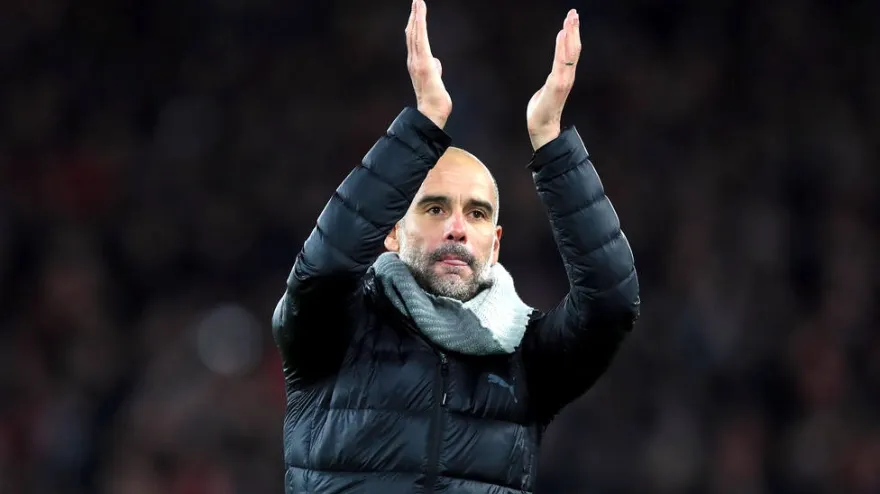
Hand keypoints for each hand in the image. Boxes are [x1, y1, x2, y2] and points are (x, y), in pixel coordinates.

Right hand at [406, 0, 451, 128]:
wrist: (432, 112)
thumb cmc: (435, 100)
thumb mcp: (436, 80)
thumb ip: (434, 69)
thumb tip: (436, 63)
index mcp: (416, 64)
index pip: (415, 41)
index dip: (415, 25)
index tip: (416, 13)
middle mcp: (414, 60)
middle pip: (413, 33)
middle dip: (414, 16)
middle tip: (416, 0)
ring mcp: (418, 61)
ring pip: (415, 33)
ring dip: (417, 16)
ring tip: (418, 1)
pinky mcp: (424, 62)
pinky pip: (421, 39)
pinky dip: (420, 25)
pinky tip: (419, 14)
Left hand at [526, 9, 580, 150]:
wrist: (541, 128)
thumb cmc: (541, 111)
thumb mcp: (547, 89)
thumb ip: (552, 79)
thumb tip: (553, 74)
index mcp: (564, 76)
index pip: (570, 52)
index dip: (572, 36)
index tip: (572, 20)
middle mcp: (566, 76)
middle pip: (573, 48)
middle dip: (574, 29)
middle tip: (574, 12)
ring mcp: (563, 80)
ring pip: (570, 52)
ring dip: (570, 34)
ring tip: (571, 18)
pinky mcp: (556, 85)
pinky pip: (561, 62)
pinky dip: (562, 46)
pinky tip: (562, 34)